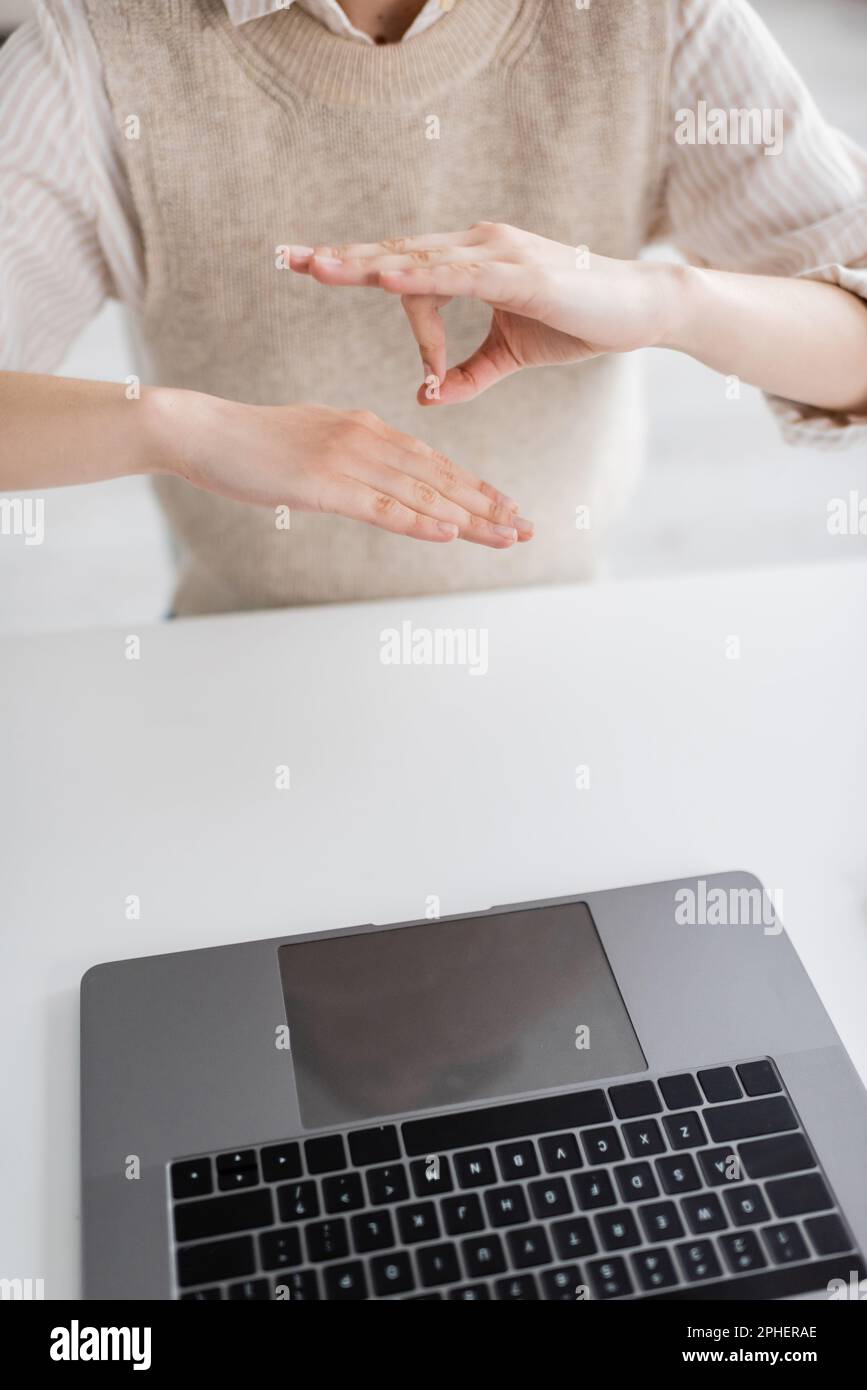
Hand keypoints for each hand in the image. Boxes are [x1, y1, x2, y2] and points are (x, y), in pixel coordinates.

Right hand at [153, 392, 532, 545]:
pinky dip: (419, 521)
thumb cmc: (250, 444)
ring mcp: (347, 460)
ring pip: (422, 494)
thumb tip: (372, 484)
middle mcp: (366, 438)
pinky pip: (381, 506)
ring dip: (468, 518)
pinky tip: (450, 532)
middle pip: (439, 479)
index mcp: (366, 429)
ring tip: (507, 535)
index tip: (508, 508)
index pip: (433, 464)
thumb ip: (347, 463)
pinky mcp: (324, 483)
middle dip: (487, 506)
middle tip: (528, 527)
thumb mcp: (311, 446)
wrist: (202, 432)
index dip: (474, 489)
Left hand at [289, 223, 682, 403]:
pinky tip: (384, 275)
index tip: (311, 278)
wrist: (638, 312)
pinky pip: (458, 274)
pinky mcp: (518, 273)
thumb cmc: (578, 322)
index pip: (401, 266)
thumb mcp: (509, 355)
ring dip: (366, 263)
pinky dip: (420, 275)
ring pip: (418, 257)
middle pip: (395, 250)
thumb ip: (465, 374)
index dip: (360, 276)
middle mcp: (476, 246)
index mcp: (470, 261)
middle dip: (341, 257)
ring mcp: (496, 254)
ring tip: (318, 267)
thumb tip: (425, 396)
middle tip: (288, 257)